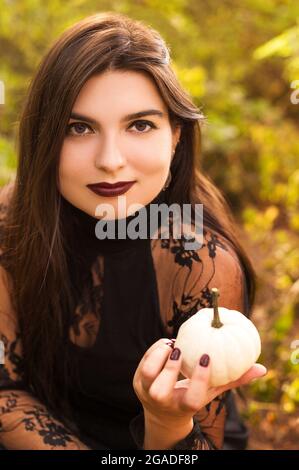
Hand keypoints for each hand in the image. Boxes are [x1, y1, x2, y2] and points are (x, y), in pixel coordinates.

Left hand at [132, 338, 266, 423]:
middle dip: (170, 369)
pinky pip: (143, 362)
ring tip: (172, 345)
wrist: (163, 413)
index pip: (192, 398)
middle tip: (181, 349)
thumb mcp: (211, 392)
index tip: (207, 358)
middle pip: (161, 390)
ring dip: (158, 356)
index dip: (199, 379)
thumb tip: (260, 369)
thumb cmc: (192, 397)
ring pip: (147, 374)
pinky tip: (167, 344)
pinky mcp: (137, 381)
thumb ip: (233, 380)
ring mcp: (146, 392)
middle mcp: (163, 402)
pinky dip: (154, 350)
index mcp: (184, 407)